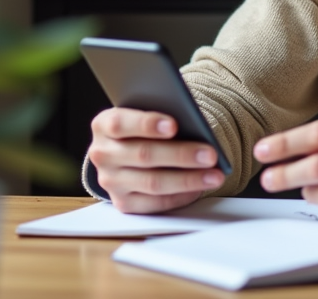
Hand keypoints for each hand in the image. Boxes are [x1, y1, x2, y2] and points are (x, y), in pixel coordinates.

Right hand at [88, 108, 225, 213]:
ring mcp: (111, 182)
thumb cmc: (144, 127)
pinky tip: (200, 187)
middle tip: (210, 154)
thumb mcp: (146, 114)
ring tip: (214, 175)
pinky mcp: (123, 203)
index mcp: (103, 125)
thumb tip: (194, 127)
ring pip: (153, 182)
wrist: (127, 149)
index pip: (120, 124)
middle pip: (144, 155)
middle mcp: (102, 154)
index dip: (147, 124)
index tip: (174, 125)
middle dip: (181, 155)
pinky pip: (155, 203)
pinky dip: (181, 195)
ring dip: (188, 179)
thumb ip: (161, 118)